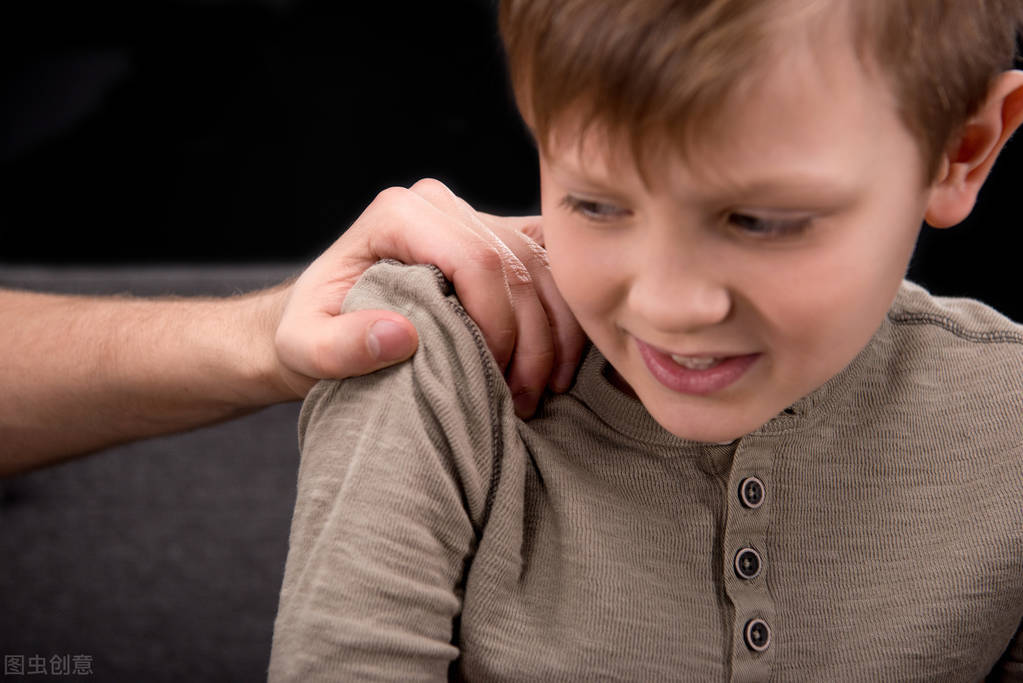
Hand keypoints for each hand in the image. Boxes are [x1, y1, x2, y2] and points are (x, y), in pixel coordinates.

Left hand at [274, 178, 585, 417]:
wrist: (324, 321)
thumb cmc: (312, 332)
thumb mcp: (303, 349)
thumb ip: (338, 346)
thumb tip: (402, 334)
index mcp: (398, 214)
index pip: (475, 260)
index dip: (496, 323)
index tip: (491, 377)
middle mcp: (440, 204)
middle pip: (517, 264)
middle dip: (532, 339)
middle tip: (524, 400)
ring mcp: (474, 216)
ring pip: (544, 266)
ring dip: (556, 334)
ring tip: (543, 390)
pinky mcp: (496, 239)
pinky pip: (550, 267)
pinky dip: (564, 315)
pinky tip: (560, 362)